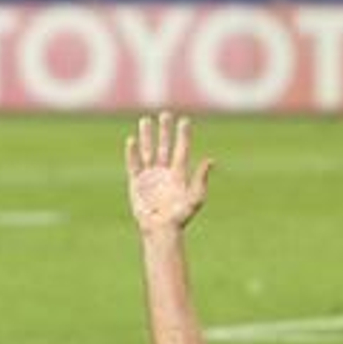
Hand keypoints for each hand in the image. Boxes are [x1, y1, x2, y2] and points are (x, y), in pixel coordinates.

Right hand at [125, 111, 213, 235]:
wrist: (161, 230)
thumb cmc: (180, 217)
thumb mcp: (195, 198)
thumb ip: (201, 179)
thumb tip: (211, 160)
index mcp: (179, 174)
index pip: (181, 149)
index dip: (183, 135)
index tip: (184, 120)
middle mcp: (164, 172)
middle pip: (164, 146)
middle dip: (165, 130)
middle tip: (165, 114)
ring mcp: (150, 176)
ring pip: (148, 150)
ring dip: (147, 136)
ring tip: (145, 120)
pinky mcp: (137, 182)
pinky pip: (134, 164)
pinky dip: (132, 153)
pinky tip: (131, 140)